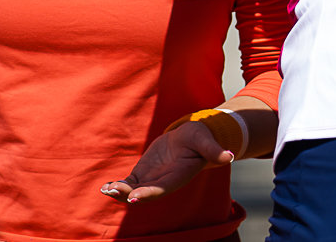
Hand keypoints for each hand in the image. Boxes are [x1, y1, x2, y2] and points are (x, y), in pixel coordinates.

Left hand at [99, 121, 234, 203]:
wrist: (190, 138)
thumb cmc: (200, 138)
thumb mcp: (205, 141)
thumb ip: (214, 151)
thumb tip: (229, 156)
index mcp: (178, 176)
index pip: (162, 188)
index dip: (148, 193)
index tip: (134, 197)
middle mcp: (163, 182)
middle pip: (144, 192)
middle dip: (128, 194)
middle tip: (113, 191)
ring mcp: (152, 179)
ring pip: (134, 190)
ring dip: (121, 192)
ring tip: (107, 189)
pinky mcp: (144, 174)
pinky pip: (129, 183)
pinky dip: (119, 186)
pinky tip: (106, 187)